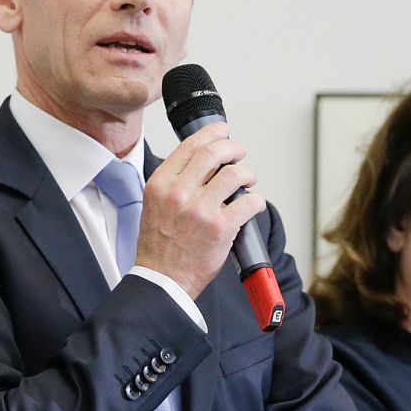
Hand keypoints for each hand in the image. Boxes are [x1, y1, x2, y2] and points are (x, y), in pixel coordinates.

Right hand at [132, 123, 268, 298]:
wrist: (162, 279)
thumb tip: (203, 164)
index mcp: (161, 185)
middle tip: (240, 152)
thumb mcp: (154, 205)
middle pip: (214, 154)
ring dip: (247, 173)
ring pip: (234, 175)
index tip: (222, 131)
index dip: (211, 134)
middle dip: (233, 148)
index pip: (189, 146)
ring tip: (248, 179)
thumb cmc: (158, 247)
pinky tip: (254, 204)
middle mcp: (179, 194)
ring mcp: (201, 210)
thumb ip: (174, 183)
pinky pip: (248, 203)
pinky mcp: (220, 228)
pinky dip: (256, 201)